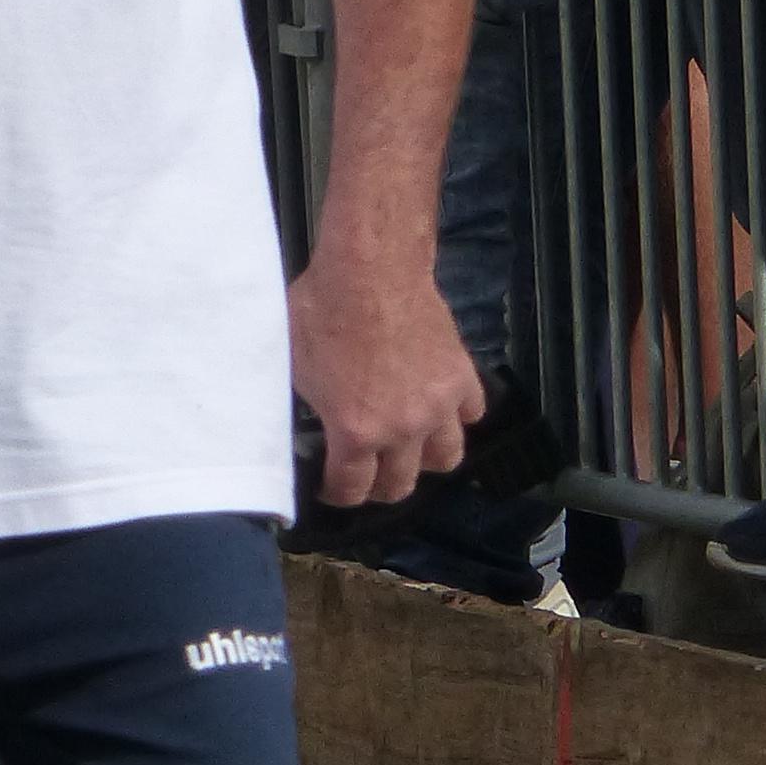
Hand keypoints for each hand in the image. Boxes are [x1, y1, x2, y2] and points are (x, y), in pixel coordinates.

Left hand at [291, 245, 481, 507]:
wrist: (371, 268)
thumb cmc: (322, 310)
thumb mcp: (293, 365)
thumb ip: (308, 406)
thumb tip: (305, 422)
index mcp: (356, 431)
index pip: (352, 489)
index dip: (337, 495)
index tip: (331, 489)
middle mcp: (404, 428)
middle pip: (401, 485)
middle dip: (381, 487)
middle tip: (368, 474)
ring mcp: (439, 405)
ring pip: (447, 459)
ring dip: (426, 459)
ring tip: (410, 447)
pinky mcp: (462, 377)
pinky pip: (471, 414)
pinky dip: (457, 416)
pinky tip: (439, 406)